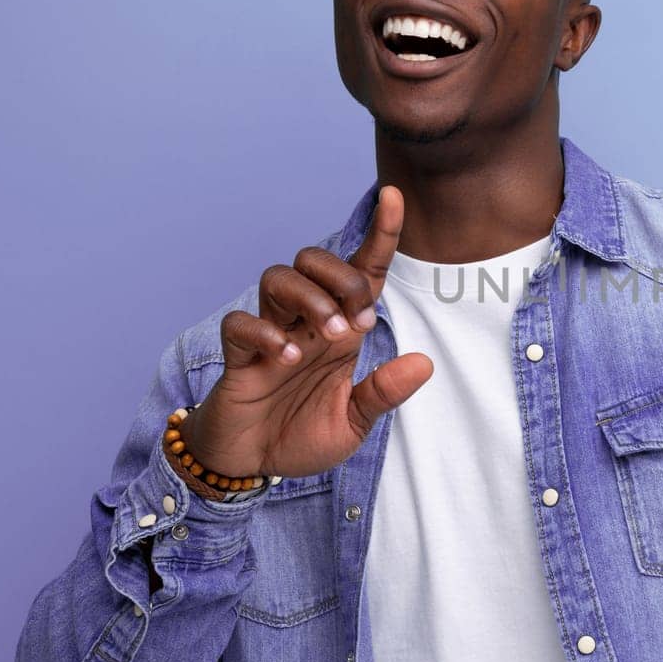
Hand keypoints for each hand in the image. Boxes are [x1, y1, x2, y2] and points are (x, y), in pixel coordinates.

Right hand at [180, 186, 433, 480]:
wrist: (250, 464)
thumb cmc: (301, 435)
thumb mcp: (354, 423)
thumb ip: (384, 393)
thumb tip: (424, 363)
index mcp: (340, 332)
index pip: (362, 271)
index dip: (378, 234)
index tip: (393, 197)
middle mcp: (305, 323)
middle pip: (314, 260)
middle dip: (340, 277)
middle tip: (356, 323)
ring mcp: (270, 335)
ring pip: (277, 278)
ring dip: (309, 299)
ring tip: (325, 339)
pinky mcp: (238, 357)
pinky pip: (241, 324)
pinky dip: (265, 333)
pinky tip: (286, 358)